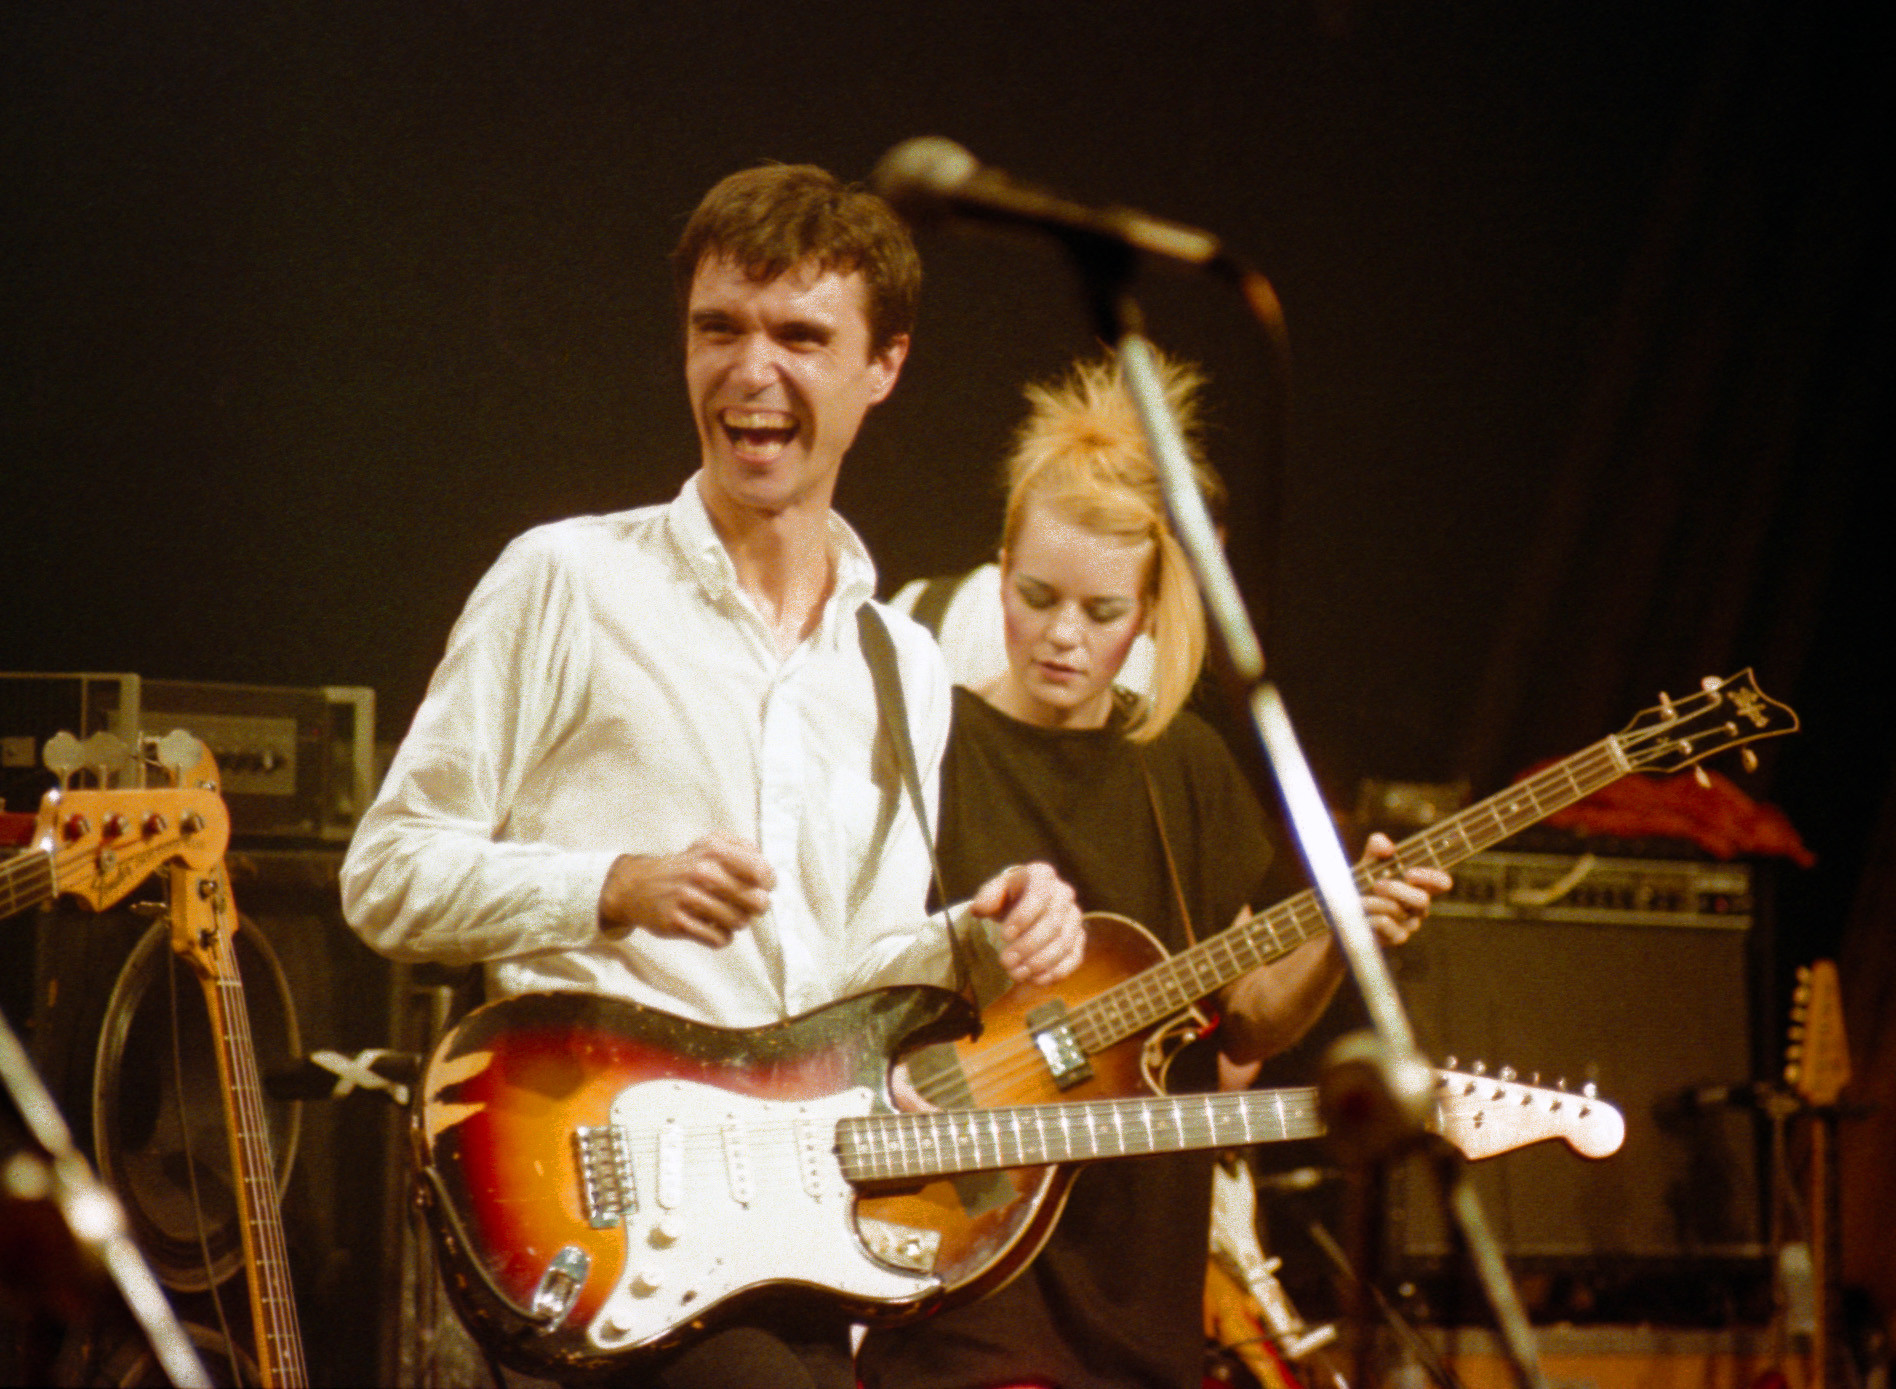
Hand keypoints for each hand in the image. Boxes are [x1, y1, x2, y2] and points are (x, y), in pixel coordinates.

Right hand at [598, 832, 774, 946]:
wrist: (637, 885)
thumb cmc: (685, 866)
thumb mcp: (711, 844)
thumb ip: (743, 848)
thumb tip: (767, 870)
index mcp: (715, 851)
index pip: (761, 871)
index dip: (768, 883)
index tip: (761, 886)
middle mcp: (702, 872)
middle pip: (756, 901)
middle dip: (756, 907)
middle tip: (747, 905)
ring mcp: (688, 898)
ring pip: (739, 922)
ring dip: (738, 922)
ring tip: (727, 915)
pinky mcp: (678, 922)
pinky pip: (718, 939)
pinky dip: (721, 937)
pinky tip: (713, 928)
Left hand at [969, 861, 1084, 985]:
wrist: (1022, 908)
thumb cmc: (1007, 898)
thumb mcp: (994, 892)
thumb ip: (987, 896)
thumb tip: (979, 908)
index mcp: (1043, 875)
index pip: (1039, 894)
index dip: (1024, 917)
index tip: (1005, 935)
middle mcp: (1064, 894)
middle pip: (1052, 923)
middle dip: (1028, 946)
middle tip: (1005, 962)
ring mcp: (1074, 917)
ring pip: (1063, 943)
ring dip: (1039, 963)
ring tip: (1015, 974)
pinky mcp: (1079, 940)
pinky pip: (1073, 958)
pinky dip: (1056, 972)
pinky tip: (1035, 980)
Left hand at [1359, 831, 1450, 946]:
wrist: (1345, 915)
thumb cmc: (1363, 885)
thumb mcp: (1368, 863)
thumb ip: (1377, 847)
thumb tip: (1388, 847)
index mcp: (1419, 886)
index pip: (1440, 883)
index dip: (1433, 878)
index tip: (1411, 873)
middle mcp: (1419, 906)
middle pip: (1422, 900)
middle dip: (1396, 889)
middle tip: (1377, 884)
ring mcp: (1410, 924)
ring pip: (1398, 910)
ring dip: (1373, 902)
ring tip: (1359, 900)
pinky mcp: (1397, 939)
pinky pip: (1385, 924)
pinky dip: (1369, 917)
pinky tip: (1362, 917)